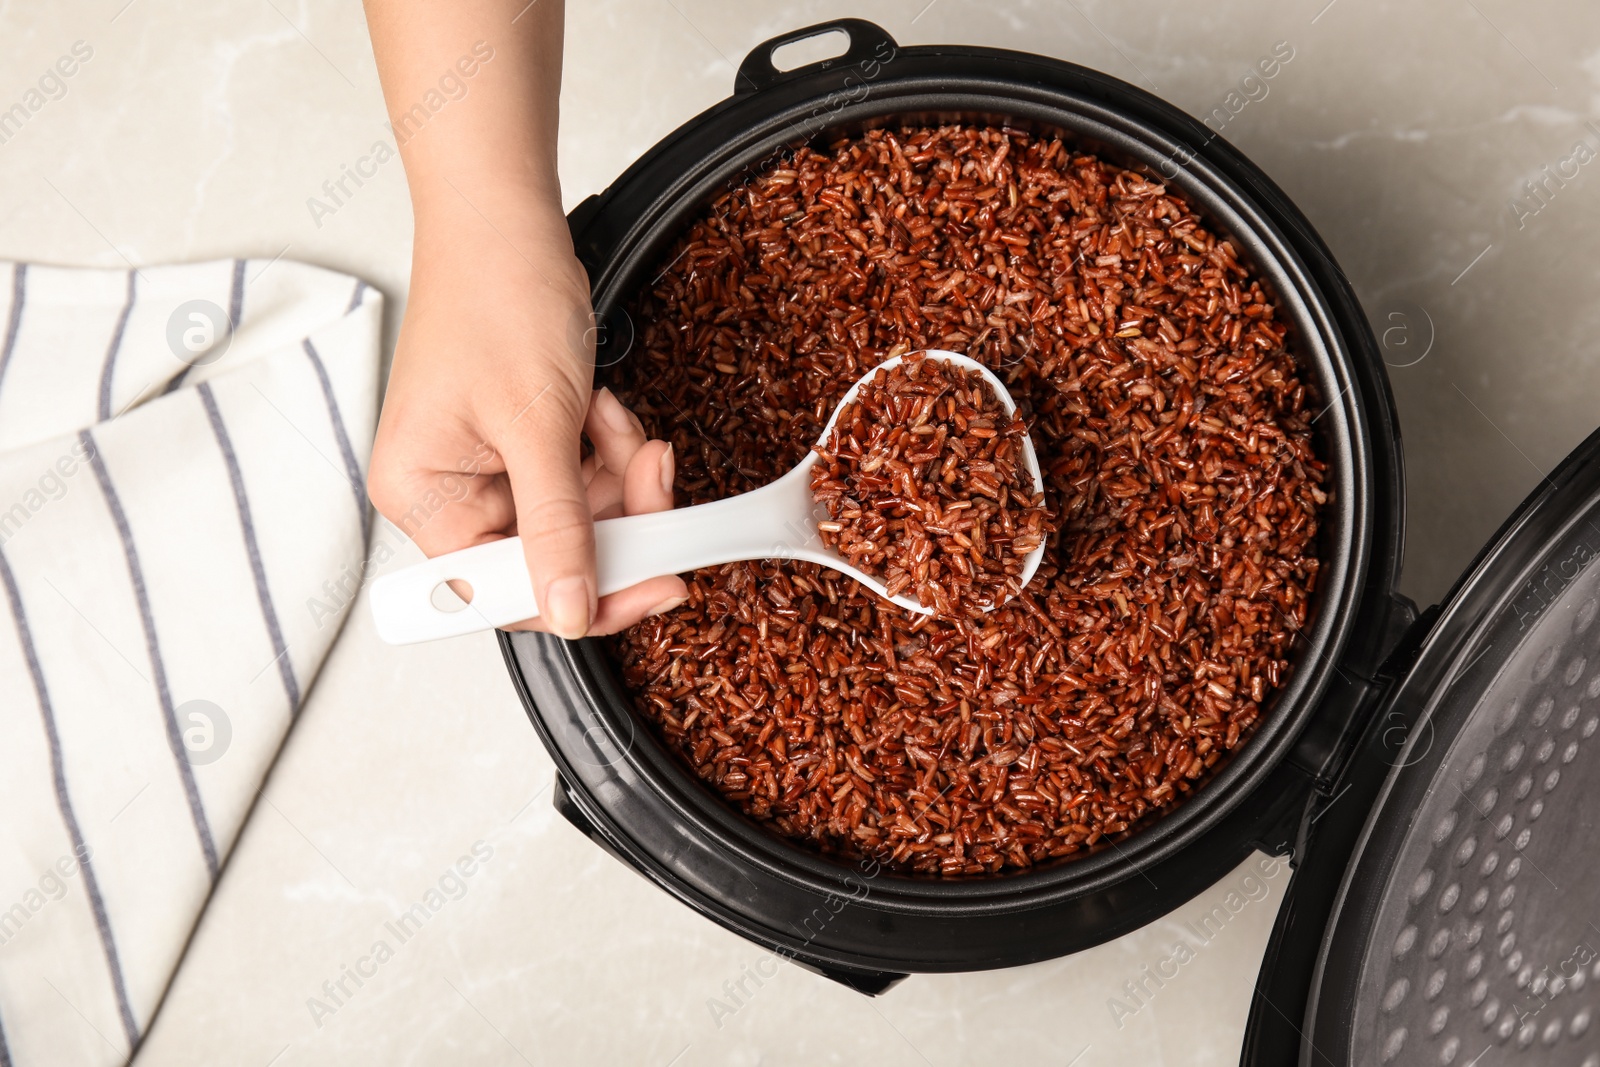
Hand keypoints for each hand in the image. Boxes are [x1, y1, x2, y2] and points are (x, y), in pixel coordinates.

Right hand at [367, 207, 687, 637]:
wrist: (507, 217)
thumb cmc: (495, 296)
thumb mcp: (536, 423)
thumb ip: (557, 527)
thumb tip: (569, 611)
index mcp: (423, 497)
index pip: (503, 592)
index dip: (583, 598)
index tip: (656, 585)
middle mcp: (448, 491)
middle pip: (552, 554)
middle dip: (615, 516)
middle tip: (655, 476)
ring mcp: (489, 468)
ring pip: (582, 516)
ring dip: (618, 474)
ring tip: (616, 420)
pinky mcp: (526, 443)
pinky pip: (586, 478)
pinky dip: (609, 449)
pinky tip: (601, 406)